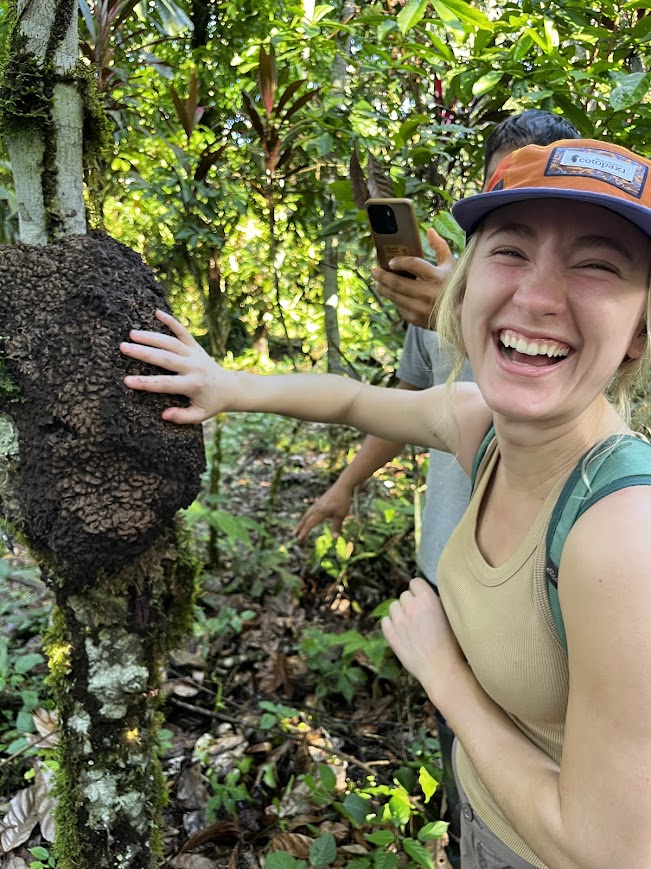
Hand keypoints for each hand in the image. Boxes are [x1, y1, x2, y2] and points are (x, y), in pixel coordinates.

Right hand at [120, 310, 232, 423]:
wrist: (230, 387)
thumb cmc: (211, 403)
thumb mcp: (199, 416)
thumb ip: (182, 417)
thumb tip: (164, 415)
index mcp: (193, 385)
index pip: (165, 384)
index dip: (146, 383)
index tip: (126, 381)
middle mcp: (193, 367)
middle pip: (165, 358)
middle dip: (143, 353)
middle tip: (123, 347)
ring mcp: (195, 354)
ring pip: (171, 343)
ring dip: (151, 337)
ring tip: (131, 333)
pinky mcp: (196, 346)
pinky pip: (183, 332)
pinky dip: (171, 321)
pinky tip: (157, 313)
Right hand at [294, 481, 352, 540]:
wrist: (342, 486)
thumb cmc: (342, 501)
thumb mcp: (341, 515)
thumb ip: (337, 527)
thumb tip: (335, 538)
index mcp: (320, 512)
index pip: (310, 523)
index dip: (305, 532)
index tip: (300, 539)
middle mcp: (316, 508)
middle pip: (305, 519)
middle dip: (300, 527)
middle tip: (294, 535)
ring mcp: (317, 505)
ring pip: (306, 515)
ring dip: (301, 522)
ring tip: (297, 529)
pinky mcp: (319, 503)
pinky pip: (309, 512)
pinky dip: (306, 517)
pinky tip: (307, 519)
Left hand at [372, 228, 455, 327]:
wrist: (463, 315)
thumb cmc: (456, 286)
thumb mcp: (451, 265)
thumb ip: (440, 247)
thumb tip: (429, 231)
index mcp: (437, 277)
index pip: (414, 265)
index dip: (400, 262)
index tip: (391, 261)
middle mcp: (429, 294)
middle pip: (398, 283)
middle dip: (383, 276)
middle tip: (374, 271)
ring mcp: (422, 308)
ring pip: (396, 297)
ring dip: (384, 289)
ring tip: (378, 283)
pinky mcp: (417, 319)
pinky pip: (400, 308)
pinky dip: (396, 301)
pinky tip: (393, 295)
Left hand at [382, 578, 465, 707]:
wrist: (441, 668)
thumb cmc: (452, 644)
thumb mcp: (450, 616)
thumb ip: (437, 602)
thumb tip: (429, 596)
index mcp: (427, 599)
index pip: (415, 582)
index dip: (419, 590)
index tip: (423, 599)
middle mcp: (411, 607)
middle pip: (404, 594)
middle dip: (410, 603)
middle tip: (419, 616)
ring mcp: (398, 621)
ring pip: (393, 606)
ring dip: (400, 612)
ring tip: (410, 625)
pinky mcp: (390, 634)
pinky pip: (385, 621)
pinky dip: (391, 624)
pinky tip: (401, 632)